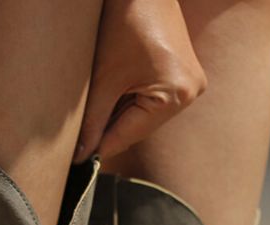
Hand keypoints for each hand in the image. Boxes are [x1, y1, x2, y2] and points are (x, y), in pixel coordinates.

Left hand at [75, 0, 205, 163]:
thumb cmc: (126, 19)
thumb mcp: (104, 77)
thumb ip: (92, 120)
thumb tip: (82, 156)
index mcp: (176, 95)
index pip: (130, 135)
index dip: (101, 148)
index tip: (78, 161)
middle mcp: (190, 92)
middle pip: (138, 127)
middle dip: (109, 129)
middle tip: (78, 140)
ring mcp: (189, 83)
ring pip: (143, 115)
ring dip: (118, 115)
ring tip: (94, 111)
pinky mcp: (182, 74)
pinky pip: (151, 100)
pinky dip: (129, 100)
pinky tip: (112, 93)